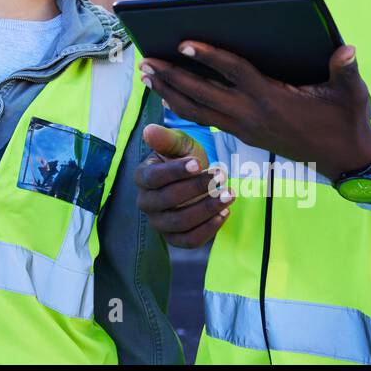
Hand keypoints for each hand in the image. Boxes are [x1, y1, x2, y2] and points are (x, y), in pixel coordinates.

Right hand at [134, 122, 232, 248]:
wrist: (197, 178)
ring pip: (180, 222)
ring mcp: (159, 222)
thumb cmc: (184, 158)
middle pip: (167, 200)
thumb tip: (148, 130)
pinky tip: (224, 213)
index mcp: (142, 176)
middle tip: (221, 176)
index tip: (198, 164)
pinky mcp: (174, 238)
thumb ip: (166, 139)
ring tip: (228, 194)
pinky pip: (189, 240)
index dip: (175, 172)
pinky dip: (209, 229)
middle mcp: (146, 202)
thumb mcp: (179, 144)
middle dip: (196, 188)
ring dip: (207, 209)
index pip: (153, 177)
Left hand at [140, 41, 370, 181]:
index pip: (233, 72)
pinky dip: (183, 106)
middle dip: (172, 76)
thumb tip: (346, 49)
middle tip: (145, 60)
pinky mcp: (243, 135)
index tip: (183, 43)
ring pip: (197, 110)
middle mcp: (251, 114)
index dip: (208, 56)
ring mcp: (244, 127)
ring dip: (169, 92)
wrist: (345, 160)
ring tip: (147, 75)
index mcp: (272, 98)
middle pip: (202, 93)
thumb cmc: (346, 121)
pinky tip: (168, 93)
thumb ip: (346, 70)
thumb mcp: (352, 94)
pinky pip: (204, 120)